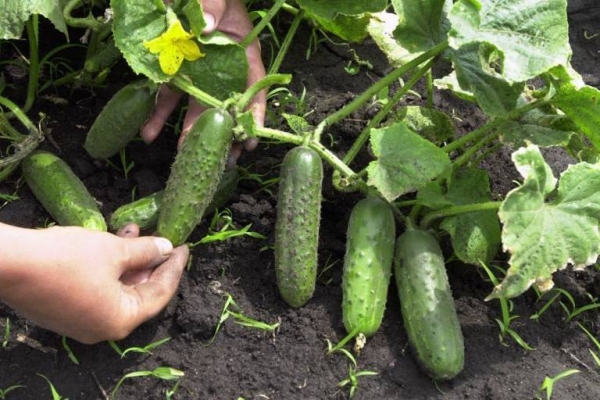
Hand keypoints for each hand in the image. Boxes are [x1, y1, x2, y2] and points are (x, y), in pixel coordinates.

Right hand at [0, 223, 188, 343]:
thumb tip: (165, 248)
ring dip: (128, 259)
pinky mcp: (64, 310)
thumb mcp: (114, 250)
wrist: (9, 264)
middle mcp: (102, 327)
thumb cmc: (68, 258)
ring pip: (117, 288)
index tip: (184, 247)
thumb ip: (145, 251)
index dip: (174, 267)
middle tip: (161, 239)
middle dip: (150, 262)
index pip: (160, 293)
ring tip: (133, 230)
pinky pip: (98, 289)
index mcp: (121, 320)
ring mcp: (81, 321)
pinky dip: (109, 267)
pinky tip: (110, 240)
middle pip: (139, 293)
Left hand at [142, 0, 266, 165]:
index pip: (253, 87)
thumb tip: (208, 29)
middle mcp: (222, 68)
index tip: (250, 139)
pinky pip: (166, 95)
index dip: (253, 114)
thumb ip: (212, 7)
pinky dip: (157, 114)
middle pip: (224, 104)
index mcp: (241, 51)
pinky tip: (148, 133)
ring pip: (195, 106)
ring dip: (188, 131)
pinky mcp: (174, 70)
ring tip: (181, 153)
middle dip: (221, 132)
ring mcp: (197, 71)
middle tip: (221, 159)